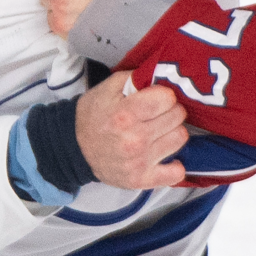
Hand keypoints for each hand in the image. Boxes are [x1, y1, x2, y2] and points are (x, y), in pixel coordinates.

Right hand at [76, 71, 187, 188]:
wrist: (75, 148)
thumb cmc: (93, 116)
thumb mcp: (107, 89)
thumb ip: (134, 78)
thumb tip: (159, 75)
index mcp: (125, 114)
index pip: (168, 98)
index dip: (164, 95)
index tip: (157, 98)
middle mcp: (134, 139)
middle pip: (177, 116)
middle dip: (170, 110)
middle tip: (158, 114)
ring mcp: (139, 162)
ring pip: (180, 138)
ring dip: (173, 132)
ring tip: (159, 131)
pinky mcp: (141, 180)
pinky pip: (175, 173)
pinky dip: (175, 165)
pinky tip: (164, 155)